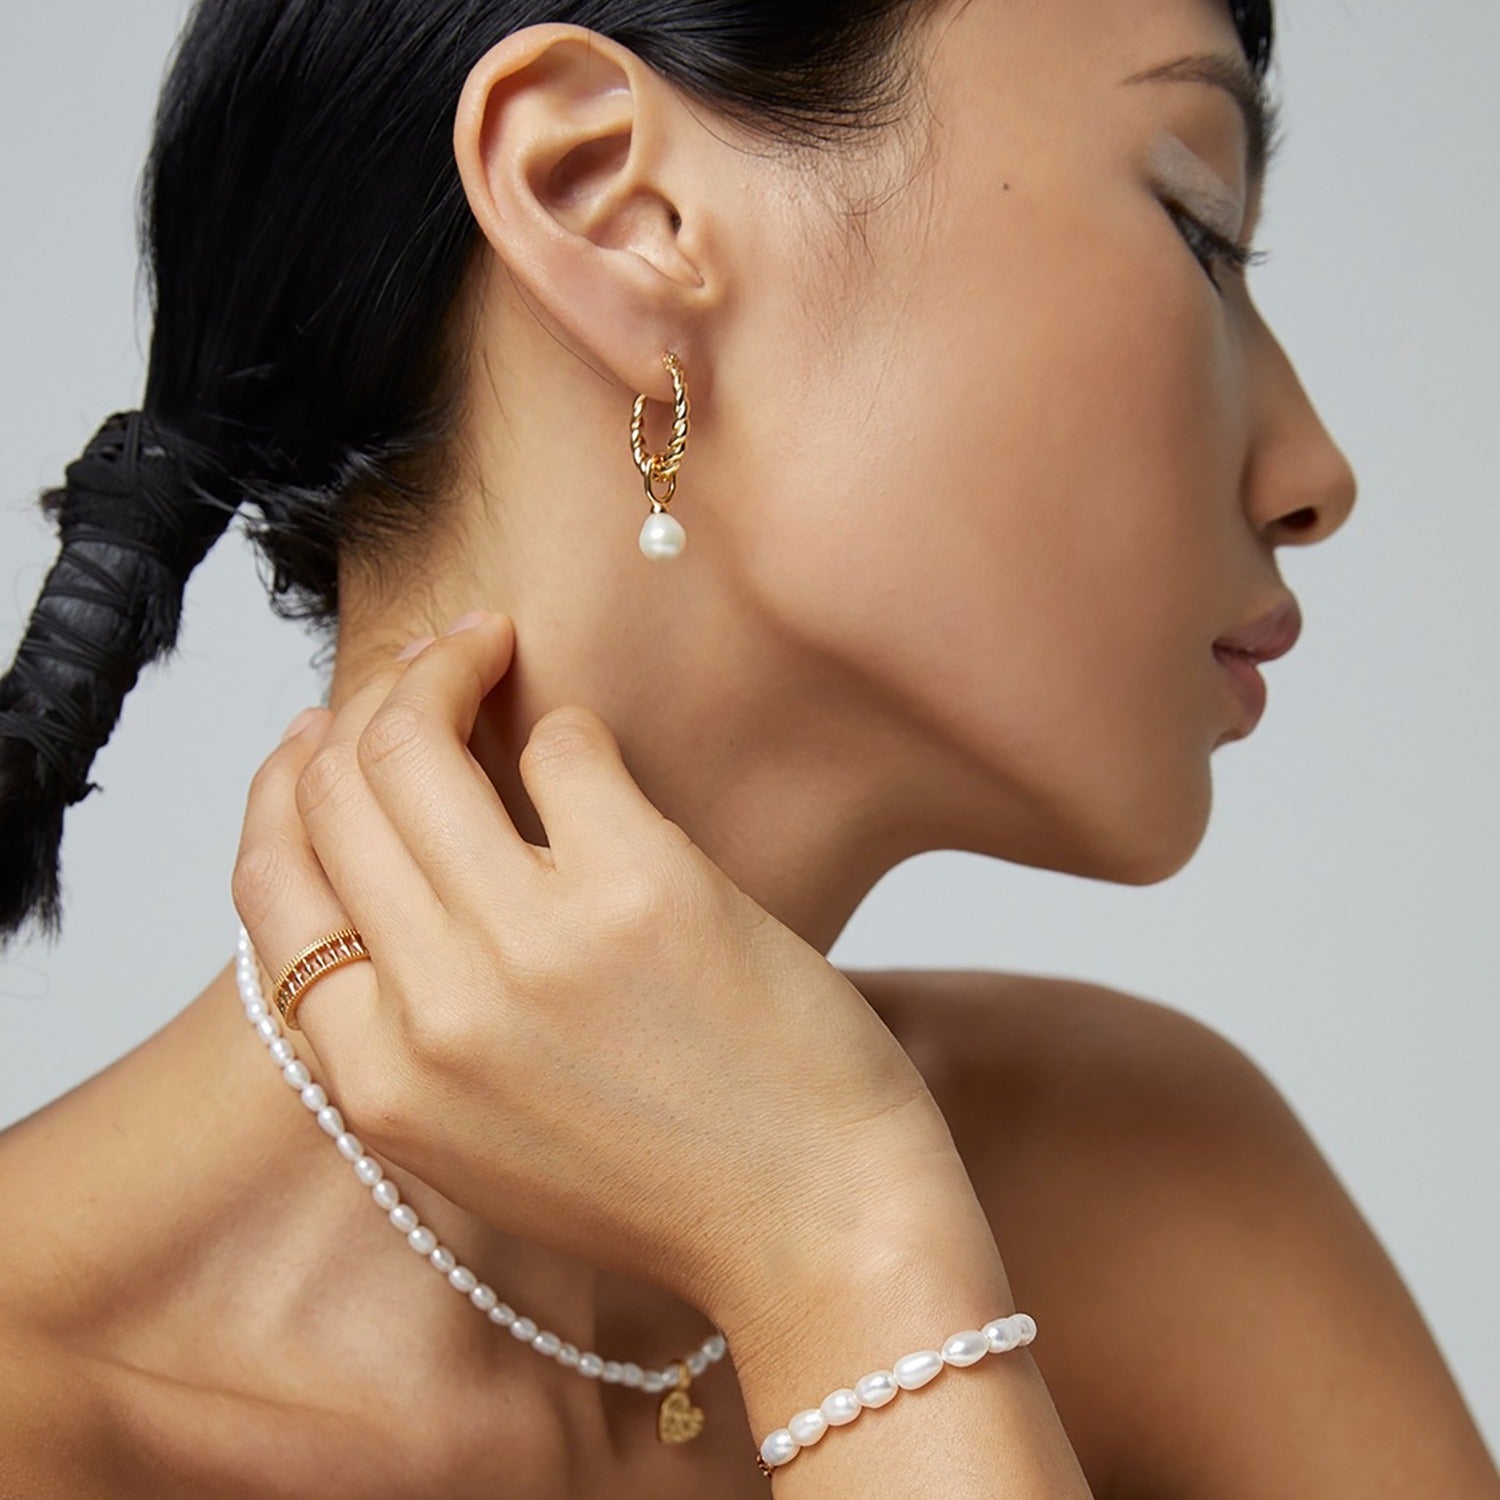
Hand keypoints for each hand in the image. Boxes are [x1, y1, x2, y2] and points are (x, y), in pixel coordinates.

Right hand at [231, 611, 962, 1327]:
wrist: (817, 1231)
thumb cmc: (668, 1180)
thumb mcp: (484, 1140)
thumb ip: (411, 1024)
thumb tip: (385, 857)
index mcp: (381, 1084)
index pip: (272, 889)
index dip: (285, 786)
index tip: (321, 732)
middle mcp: (437, 1012)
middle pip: (340, 794)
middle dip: (371, 701)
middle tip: (428, 667)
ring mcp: (534, 946)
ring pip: (418, 746)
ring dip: (449, 666)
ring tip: (487, 647)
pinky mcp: (642, 889)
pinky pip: (564, 745)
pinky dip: (568, 726)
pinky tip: (592, 750)